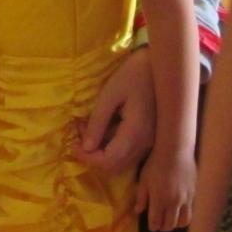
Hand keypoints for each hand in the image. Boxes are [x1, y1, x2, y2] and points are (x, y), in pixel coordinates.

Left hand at [78, 49, 156, 174]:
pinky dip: (113, 147)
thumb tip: (86, 147)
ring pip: (123, 162)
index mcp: (136, 133)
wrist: (160, 66)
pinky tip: (104, 127)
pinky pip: (129, 153)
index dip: (87, 157)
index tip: (72, 143)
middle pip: (115, 166)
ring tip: (89, 128)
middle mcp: (146, 144)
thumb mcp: (110, 94)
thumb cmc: (133, 74)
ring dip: (102, 152)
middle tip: (79, 133)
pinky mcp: (151, 138)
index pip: (108, 160)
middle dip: (92, 155)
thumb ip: (98, 122)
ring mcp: (151, 142)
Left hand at [137, 144, 194, 231]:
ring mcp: (186, 199)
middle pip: (169, 225)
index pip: (156, 222)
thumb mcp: (143, 179)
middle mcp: (173, 203)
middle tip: (160, 224)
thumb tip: (138, 211)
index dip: (153, 226)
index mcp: (159, 200)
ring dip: (176, 224)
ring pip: (183, 222)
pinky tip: (180, 210)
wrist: (175, 151)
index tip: (151, 225)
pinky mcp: (194, 194)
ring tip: (171, 219)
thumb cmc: (155, 163)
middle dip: (163, 227)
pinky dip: (184, 215)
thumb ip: (141, 197)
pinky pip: (191, 211)